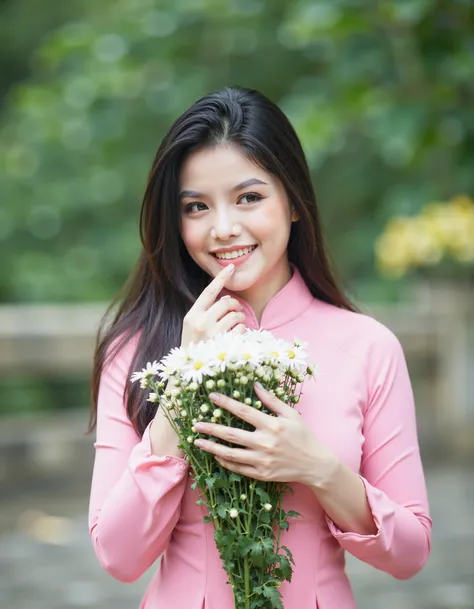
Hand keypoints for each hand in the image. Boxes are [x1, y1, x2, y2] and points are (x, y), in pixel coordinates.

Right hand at [181, 264, 245, 347]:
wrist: (189, 371)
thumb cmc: (194, 347)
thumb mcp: (191, 327)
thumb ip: (204, 312)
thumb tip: (225, 299)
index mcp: (191, 316)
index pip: (209, 292)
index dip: (221, 278)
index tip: (231, 267)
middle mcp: (201, 322)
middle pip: (226, 303)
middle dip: (234, 305)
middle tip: (235, 311)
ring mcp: (213, 334)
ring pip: (236, 315)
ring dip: (240, 318)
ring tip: (235, 324)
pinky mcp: (225, 344)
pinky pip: (241, 328)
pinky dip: (242, 330)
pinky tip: (235, 335)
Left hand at [193, 383, 336, 485]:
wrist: (315, 465)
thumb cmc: (303, 436)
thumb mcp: (291, 414)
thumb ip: (272, 400)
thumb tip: (255, 385)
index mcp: (272, 425)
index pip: (243, 411)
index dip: (226, 403)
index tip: (212, 397)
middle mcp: (265, 443)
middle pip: (231, 435)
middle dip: (211, 429)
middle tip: (196, 425)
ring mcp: (262, 460)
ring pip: (230, 454)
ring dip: (211, 447)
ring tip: (197, 442)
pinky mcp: (262, 474)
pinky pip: (238, 468)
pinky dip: (225, 461)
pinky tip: (215, 455)